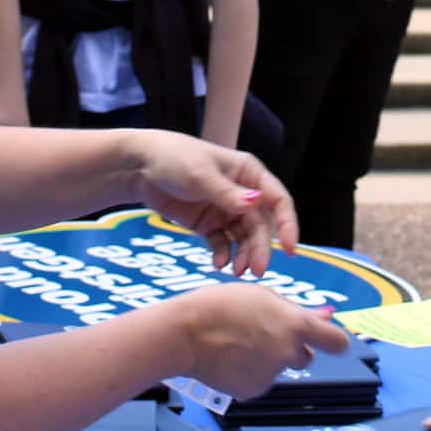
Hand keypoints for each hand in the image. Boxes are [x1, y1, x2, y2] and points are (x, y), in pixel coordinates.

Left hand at [120, 131, 298, 275]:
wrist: (138, 166)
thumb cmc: (174, 158)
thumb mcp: (201, 175)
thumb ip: (228, 193)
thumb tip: (258, 203)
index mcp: (249, 173)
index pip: (277, 200)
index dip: (287, 224)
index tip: (291, 249)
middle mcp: (242, 193)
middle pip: (260, 225)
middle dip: (260, 248)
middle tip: (256, 270)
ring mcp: (225, 210)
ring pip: (243, 238)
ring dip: (243, 255)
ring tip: (236, 272)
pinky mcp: (207, 223)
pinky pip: (222, 243)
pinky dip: (223, 255)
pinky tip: (218, 264)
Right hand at [173, 287, 350, 399]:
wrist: (185, 333)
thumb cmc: (222, 306)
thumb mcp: (263, 297)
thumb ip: (295, 310)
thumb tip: (326, 316)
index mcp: (296, 326)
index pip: (337, 342)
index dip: (334, 341)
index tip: (329, 341)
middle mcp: (288, 353)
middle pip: (304, 357)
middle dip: (290, 348)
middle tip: (261, 334)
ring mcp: (271, 375)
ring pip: (278, 368)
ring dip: (266, 359)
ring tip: (237, 342)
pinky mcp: (252, 391)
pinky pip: (258, 382)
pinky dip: (248, 373)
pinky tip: (229, 359)